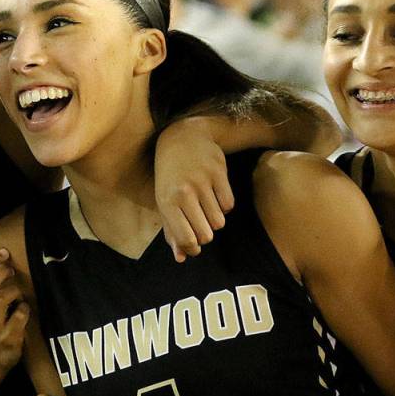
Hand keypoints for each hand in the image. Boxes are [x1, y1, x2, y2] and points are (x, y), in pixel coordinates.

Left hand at [154, 117, 233, 262]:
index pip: (186, 239)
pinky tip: (214, 194)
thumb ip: (172, 232)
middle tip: (199, 224)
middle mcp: (185, 193)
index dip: (192, 249)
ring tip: (205, 207)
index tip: (193, 247)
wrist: (182, 137)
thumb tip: (182, 258)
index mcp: (167, 202)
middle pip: (206, 235)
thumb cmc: (171, 176)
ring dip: (214, 220)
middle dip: (205, 235)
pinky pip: (229, 205)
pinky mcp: (219, 173)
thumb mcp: (165, 202)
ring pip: (219, 222)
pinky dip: (224, 206)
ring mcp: (203, 182)